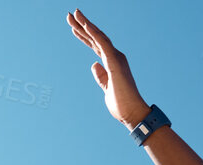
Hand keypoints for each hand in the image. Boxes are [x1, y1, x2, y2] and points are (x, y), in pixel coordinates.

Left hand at [67, 9, 149, 126]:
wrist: (132, 113)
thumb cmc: (121, 104)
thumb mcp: (106, 88)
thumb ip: (101, 76)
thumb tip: (93, 64)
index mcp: (112, 62)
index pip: (95, 45)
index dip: (84, 35)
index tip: (73, 27)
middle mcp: (114, 57)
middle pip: (95, 37)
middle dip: (82, 25)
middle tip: (70, 14)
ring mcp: (115, 58)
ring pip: (98, 36)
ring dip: (86, 24)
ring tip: (74, 14)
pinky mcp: (115, 63)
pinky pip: (103, 44)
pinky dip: (94, 34)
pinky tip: (86, 25)